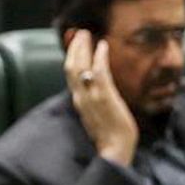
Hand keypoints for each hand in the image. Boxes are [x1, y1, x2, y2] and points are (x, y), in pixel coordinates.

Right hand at [63, 30, 137, 166]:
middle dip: (74, 47)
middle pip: (71, 67)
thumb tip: (95, 87)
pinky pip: (99, 72)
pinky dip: (99, 57)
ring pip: (80, 66)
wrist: (115, 151)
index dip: (70, 57)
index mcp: (78, 102)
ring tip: (87, 34)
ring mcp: (91, 97)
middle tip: (79, 32)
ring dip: (83, 47)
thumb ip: (92, 100)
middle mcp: (80, 98)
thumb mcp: (96, 115)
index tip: (73, 43)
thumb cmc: (109, 136)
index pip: (70, 75)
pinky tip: (103, 46)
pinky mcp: (105, 97)